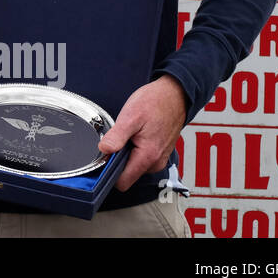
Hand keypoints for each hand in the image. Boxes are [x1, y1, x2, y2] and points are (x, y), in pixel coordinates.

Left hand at [98, 74, 187, 190]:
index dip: (108, 172)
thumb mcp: (130, 116)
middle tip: (117, 138)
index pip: (123, 182)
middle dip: (117, 159)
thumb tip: (104, 151)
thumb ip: (116, 137)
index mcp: (148, 157)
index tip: (102, 159)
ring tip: (129, 133)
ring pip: (133, 165)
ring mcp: (159, 158)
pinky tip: (136, 133)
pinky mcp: (159, 153)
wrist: (175, 95)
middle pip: (126, 174)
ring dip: (126, 152)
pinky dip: (135, 148)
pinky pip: (141, 158)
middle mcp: (155, 162)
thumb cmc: (156, 102)